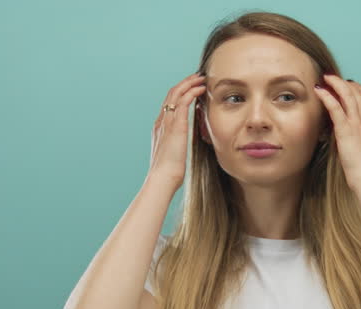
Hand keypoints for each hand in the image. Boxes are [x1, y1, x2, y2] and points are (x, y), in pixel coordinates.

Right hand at [147, 72, 207, 186]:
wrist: (162, 178)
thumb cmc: (168, 172)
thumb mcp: (173, 154)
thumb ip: (177, 144)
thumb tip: (183, 144)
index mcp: (160, 128)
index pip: (169, 104)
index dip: (180, 93)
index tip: (191, 88)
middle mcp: (161, 121)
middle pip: (171, 94)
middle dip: (185, 83)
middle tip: (197, 77)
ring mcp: (167, 122)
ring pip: (176, 94)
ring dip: (189, 83)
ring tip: (201, 78)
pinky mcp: (176, 125)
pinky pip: (183, 102)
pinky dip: (192, 92)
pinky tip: (201, 89)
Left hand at [313, 74, 360, 188]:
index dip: (358, 88)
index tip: (349, 84)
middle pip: (357, 92)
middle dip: (345, 82)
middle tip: (333, 78)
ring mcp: (358, 123)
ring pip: (347, 95)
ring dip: (336, 84)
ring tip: (326, 78)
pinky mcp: (346, 130)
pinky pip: (335, 107)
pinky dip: (327, 96)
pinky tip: (319, 90)